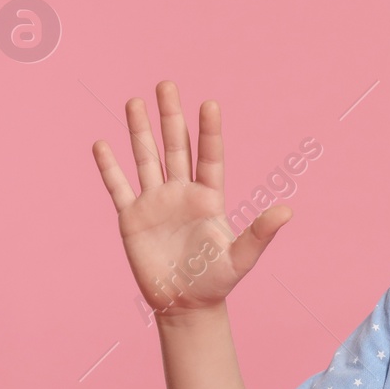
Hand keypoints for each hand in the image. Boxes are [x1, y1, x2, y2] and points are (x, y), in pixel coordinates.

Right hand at [92, 81, 290, 322]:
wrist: (186, 304)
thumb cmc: (217, 281)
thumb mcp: (242, 257)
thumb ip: (261, 233)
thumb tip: (288, 211)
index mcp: (209, 197)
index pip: (209, 156)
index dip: (209, 131)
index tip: (209, 104)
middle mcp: (181, 193)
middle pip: (175, 147)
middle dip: (171, 116)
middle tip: (166, 84)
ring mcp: (155, 202)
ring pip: (146, 159)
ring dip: (139, 131)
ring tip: (135, 101)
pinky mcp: (132, 218)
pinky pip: (118, 187)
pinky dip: (109, 167)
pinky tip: (102, 144)